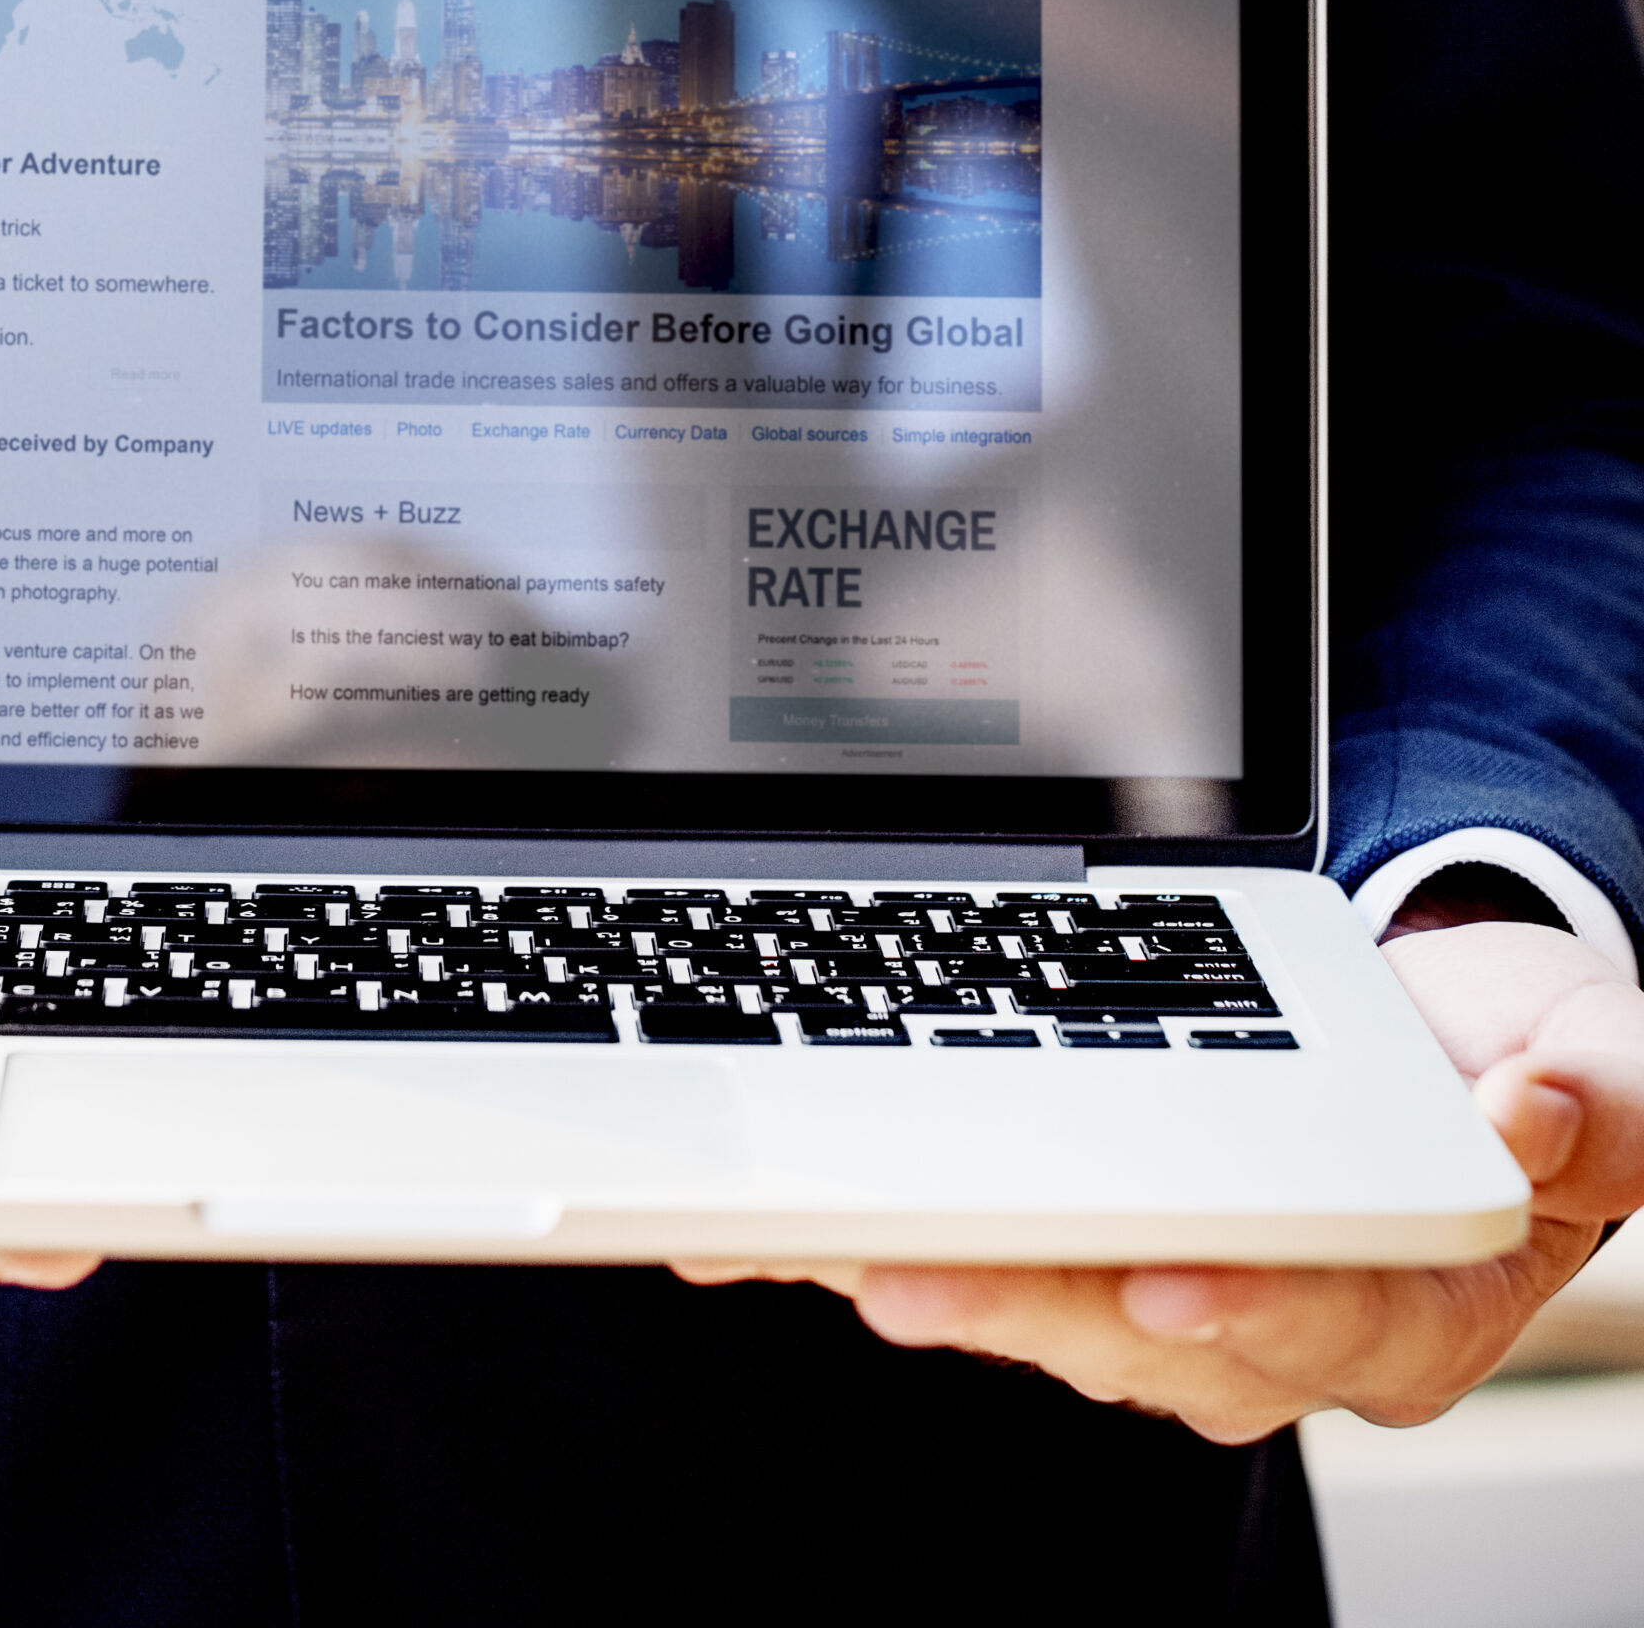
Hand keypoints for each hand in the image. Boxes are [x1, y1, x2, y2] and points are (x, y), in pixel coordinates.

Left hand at [673, 917, 1643, 1439]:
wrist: (1442, 1031)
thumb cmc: (1515, 1057)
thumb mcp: (1603, 1058)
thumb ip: (1604, 1095)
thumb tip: (1534, 1108)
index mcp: (1415, 1299)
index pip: (1326, 1320)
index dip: (1247, 1304)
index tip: (1161, 1278)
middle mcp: (1279, 1322)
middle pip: (1136, 1330)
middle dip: (1014, 1299)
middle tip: (901, 1270)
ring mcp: (1171, 1290)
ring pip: (1037, 1301)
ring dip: (918, 1268)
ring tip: (806, 1237)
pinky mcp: (1088, 1246)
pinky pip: (990, 1247)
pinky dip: (893, 1223)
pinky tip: (799, 1210)